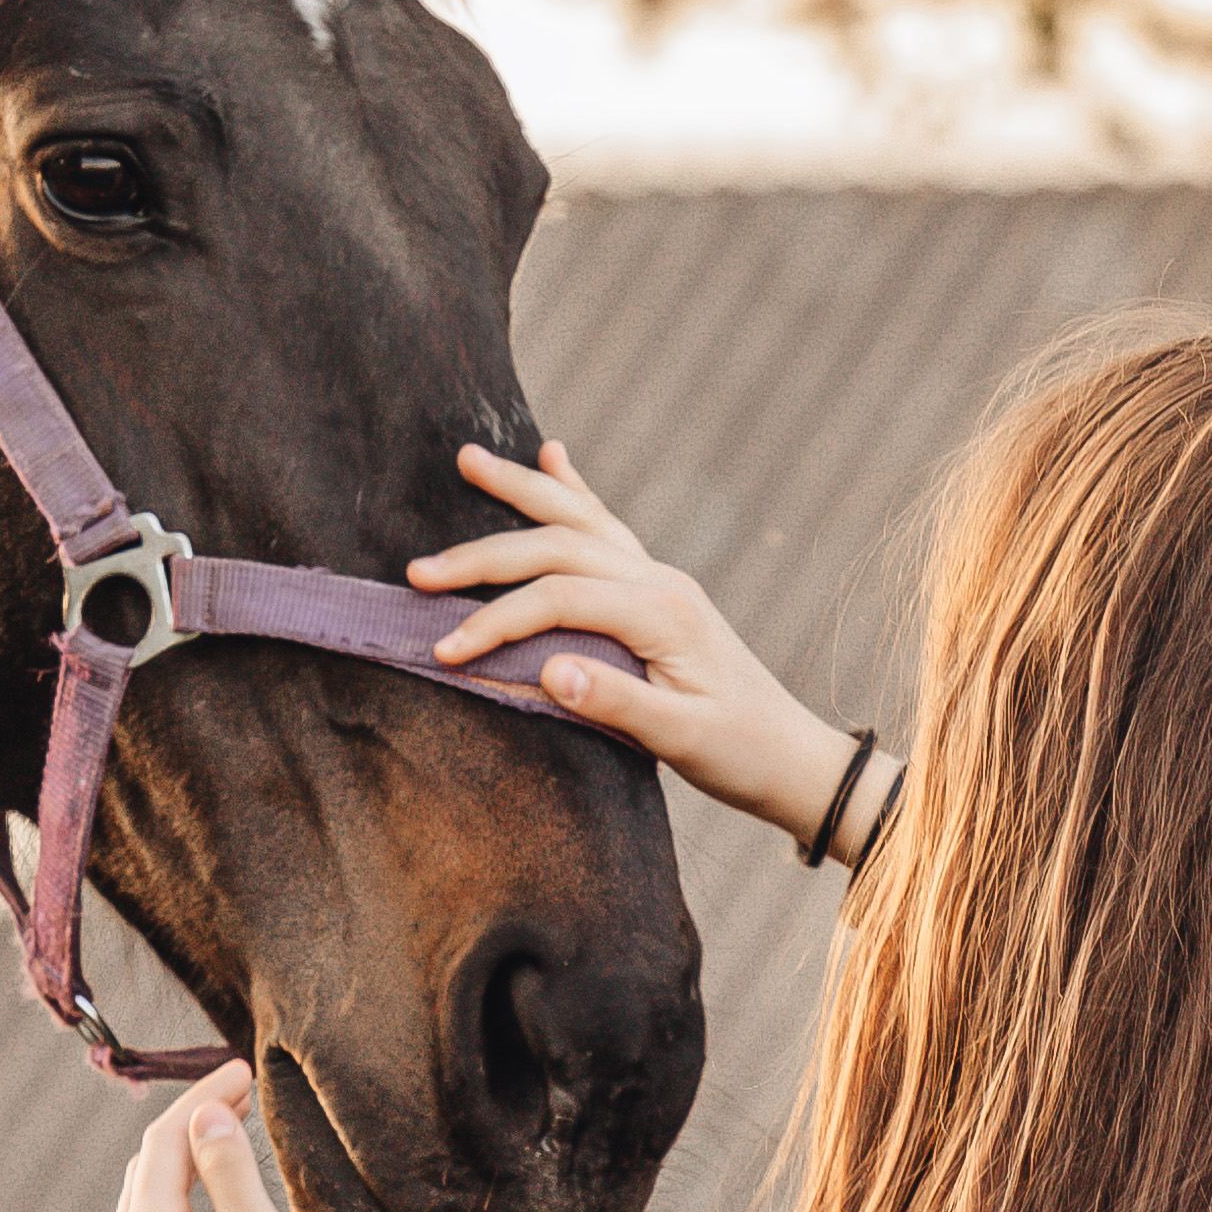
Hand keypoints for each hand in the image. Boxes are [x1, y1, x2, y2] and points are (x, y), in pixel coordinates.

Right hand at [413, 441, 862, 849]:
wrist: (793, 756)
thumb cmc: (739, 752)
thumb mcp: (681, 739)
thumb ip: (617, 701)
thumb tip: (549, 670)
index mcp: (663, 613)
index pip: (558, 600)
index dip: (495, 622)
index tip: (444, 652)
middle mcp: (660, 581)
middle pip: (557, 547)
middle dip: (482, 555)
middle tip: (418, 573)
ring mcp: (660, 578)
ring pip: (579, 520)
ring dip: (522, 491)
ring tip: (468, 459)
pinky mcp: (658, 589)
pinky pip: (607, 527)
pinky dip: (574, 491)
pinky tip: (553, 456)